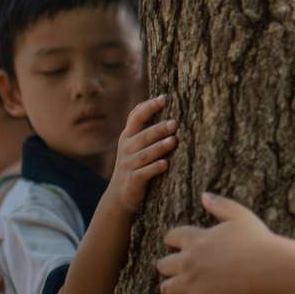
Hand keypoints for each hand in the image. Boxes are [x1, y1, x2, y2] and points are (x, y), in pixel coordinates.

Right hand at [107, 95, 176, 215]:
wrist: (119, 196)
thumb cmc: (134, 164)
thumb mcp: (135, 144)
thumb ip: (145, 127)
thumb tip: (163, 100)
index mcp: (128, 136)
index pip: (135, 117)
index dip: (148, 107)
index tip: (164, 98)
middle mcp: (126, 148)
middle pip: (143, 136)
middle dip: (159, 129)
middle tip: (175, 123)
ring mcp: (128, 165)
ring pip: (145, 154)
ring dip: (159, 147)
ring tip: (173, 141)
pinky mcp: (133, 181)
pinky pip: (144, 173)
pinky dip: (155, 168)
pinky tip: (165, 164)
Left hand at [156, 192, 275, 293]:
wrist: (268, 266)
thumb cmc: (257, 239)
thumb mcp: (240, 215)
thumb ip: (219, 205)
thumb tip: (204, 195)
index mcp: (196, 239)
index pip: (170, 237)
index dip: (173, 240)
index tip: (177, 244)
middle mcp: (188, 261)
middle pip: (163, 264)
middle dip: (169, 265)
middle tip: (178, 268)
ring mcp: (191, 283)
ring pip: (166, 287)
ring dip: (169, 286)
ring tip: (175, 288)